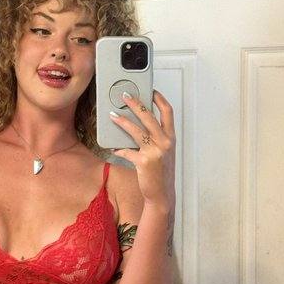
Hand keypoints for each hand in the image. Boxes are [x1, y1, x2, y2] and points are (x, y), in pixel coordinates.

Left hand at [111, 89, 175, 211]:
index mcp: (170, 138)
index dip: (159, 99)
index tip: (150, 90)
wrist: (162, 193)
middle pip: (149, 116)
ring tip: (112, 116)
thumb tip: (135, 126)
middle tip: (124, 96)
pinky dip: (119, 149)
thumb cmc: (161, 173)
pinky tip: (113, 147)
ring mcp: (155, 151)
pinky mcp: (144, 161)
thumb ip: (154, 139)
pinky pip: (127, 151)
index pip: (167, 112)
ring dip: (122, 121)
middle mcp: (165, 142)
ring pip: (136, 130)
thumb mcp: (162, 153)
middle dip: (136, 103)